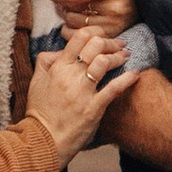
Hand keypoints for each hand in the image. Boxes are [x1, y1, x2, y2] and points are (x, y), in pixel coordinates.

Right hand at [26, 26, 135, 154]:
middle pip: (95, 45)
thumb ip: (46, 62)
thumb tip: (59, 50)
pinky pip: (113, 89)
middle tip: (119, 44)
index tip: (102, 35)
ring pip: (104, 62)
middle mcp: (71, 76)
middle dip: (110, 42)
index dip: (94, 32)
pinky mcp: (94, 108)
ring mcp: (83, 92)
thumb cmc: (40, 112)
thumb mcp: (36, 82)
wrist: (44, 140)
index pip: (79, 38)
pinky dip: (127, 79)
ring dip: (119, 56)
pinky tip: (135, 74)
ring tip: (126, 55)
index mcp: (58, 67)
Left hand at [48, 0, 135, 39]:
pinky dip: (73, 31)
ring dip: (67, 17)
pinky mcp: (112, 35)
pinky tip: (76, 22)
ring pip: (75, 24)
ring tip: (71, 9)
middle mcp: (113, 9)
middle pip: (72, 10)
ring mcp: (113, 25)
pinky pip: (83, 37)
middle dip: (62, 5)